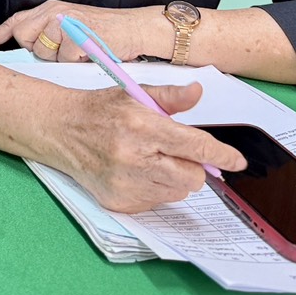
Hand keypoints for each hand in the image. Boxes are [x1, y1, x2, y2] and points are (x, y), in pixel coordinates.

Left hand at [0, 0, 165, 62]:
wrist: (136, 29)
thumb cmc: (105, 33)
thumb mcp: (72, 25)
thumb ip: (49, 33)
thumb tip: (28, 51)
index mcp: (50, 8)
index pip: (15, 21)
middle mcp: (54, 11)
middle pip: (24, 37)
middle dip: (37, 50)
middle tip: (60, 51)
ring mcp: (66, 22)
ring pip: (44, 51)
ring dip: (59, 57)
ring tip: (79, 50)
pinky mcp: (77, 35)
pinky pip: (65, 58)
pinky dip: (76, 61)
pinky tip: (89, 53)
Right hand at [52, 83, 246, 212]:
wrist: (58, 130)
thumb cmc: (98, 111)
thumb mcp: (132, 94)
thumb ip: (169, 97)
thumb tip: (198, 92)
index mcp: (141, 126)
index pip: (194, 145)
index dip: (220, 155)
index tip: (236, 161)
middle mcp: (134, 158)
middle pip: (192, 177)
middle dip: (192, 165)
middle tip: (175, 151)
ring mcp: (125, 183)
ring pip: (177, 191)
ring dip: (173, 178)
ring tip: (150, 159)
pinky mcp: (119, 202)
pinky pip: (157, 202)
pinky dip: (155, 189)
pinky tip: (135, 172)